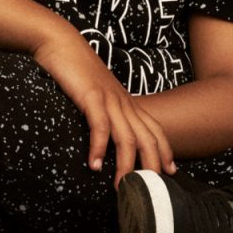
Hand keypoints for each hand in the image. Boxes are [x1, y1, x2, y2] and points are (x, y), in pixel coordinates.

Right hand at [32, 26, 175, 182]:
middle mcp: (123, 102)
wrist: (61, 43)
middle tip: (151, 188)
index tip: (171, 171)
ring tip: (123, 187)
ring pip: (126, 136)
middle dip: (152, 164)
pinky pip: (100, 125)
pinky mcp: (91, 96)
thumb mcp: (97, 93)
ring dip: (126, 165)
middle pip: (147, 137)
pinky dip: (98, 147)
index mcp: (126, 101)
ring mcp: (108, 99)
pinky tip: (94, 165)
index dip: (165, 149)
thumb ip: (105, 111)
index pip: (154, 128)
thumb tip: (105, 132)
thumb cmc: (76, 70)